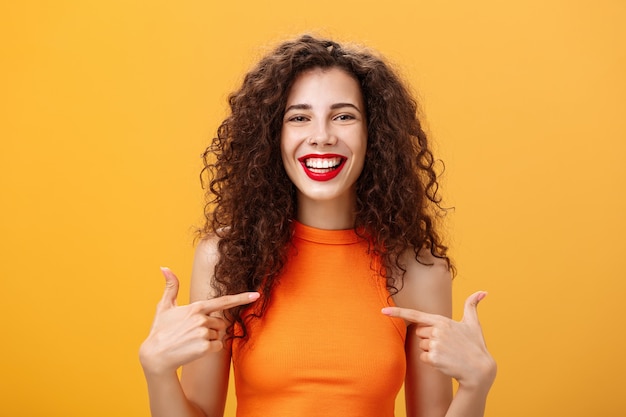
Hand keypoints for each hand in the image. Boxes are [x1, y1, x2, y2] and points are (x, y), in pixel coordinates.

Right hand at [139, 267, 258, 376]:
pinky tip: (195, 350)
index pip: (223, 301)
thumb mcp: (164, 307)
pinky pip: (218, 346)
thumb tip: (164, 267)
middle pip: (221, 323)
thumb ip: (171, 287)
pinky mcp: (204, 346)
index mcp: (196, 307)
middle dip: (212, 328)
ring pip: (219, 335)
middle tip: (192, 333)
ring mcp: (204, 332)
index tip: (256, 294)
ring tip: (191, 341)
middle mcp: (201, 318)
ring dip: (209, 339)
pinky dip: (210, 350)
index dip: (241, 298)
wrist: (155, 356)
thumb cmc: (160, 331)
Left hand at [382, 291, 495, 389]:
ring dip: (431, 351)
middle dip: (429, 339)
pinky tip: (445, 362)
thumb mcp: (474, 324)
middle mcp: (437, 330)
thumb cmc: (476, 346)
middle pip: (419, 334)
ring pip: (421, 347)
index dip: (397, 312)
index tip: (383, 310)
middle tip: (446, 344)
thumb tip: (483, 291)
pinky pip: (423, 358)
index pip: (415, 314)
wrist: (480, 370)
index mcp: (442, 321)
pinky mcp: (434, 358)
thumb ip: (472, 305)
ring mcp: (435, 344)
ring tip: (448, 353)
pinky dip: (432, 362)